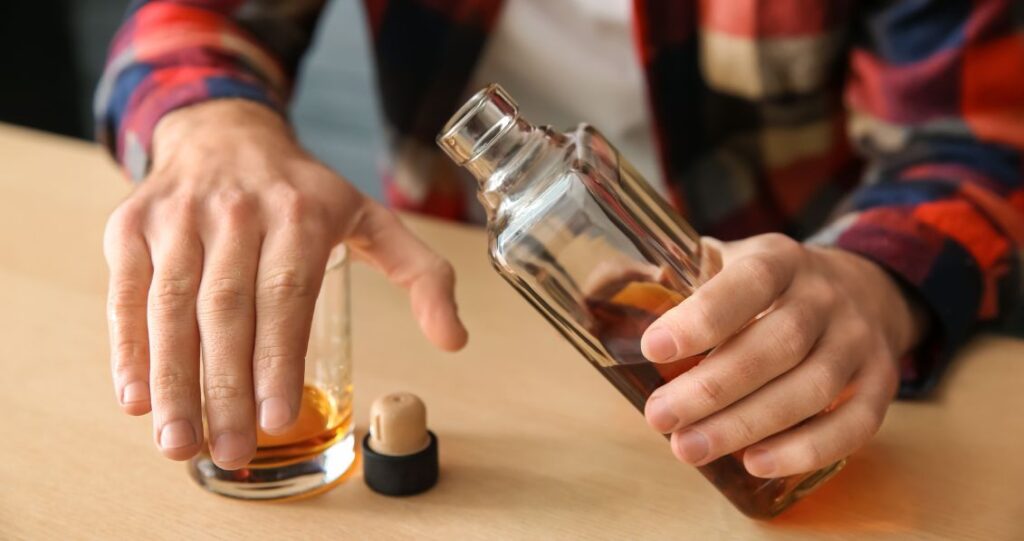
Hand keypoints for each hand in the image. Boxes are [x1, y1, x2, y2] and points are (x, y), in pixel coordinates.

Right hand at [103, 100, 466, 468]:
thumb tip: (455, 338)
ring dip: (173, 379)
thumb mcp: (372, 218)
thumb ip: (421, 274)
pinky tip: (136, 397)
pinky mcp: (133, 225)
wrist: (226, 134)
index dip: (278, 359)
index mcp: (302, 214)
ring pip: (172, 305)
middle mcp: (238, 211)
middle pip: (226, 307)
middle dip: (225, 387)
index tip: (277, 418)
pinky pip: (127, 292)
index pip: (286, 293)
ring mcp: (180, 216)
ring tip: (179, 442)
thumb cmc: (303, 193)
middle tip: (229, 450)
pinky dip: (128, 347)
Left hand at [640, 233, 925, 477]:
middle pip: (777, 344)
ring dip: (748, 425)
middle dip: (713, 388)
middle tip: (659, 418)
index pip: (747, 283)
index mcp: (778, 258)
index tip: (654, 349)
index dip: (703, 317)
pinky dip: (807, 449)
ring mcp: (858, 338)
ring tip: (688, 448)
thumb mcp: (722, 261)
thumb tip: (596, 286)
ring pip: (812, 387)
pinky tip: (756, 463)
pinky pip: (854, 423)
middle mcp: (825, 295)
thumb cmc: (764, 285)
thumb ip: (668, 274)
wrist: (857, 286)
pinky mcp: (879, 381)